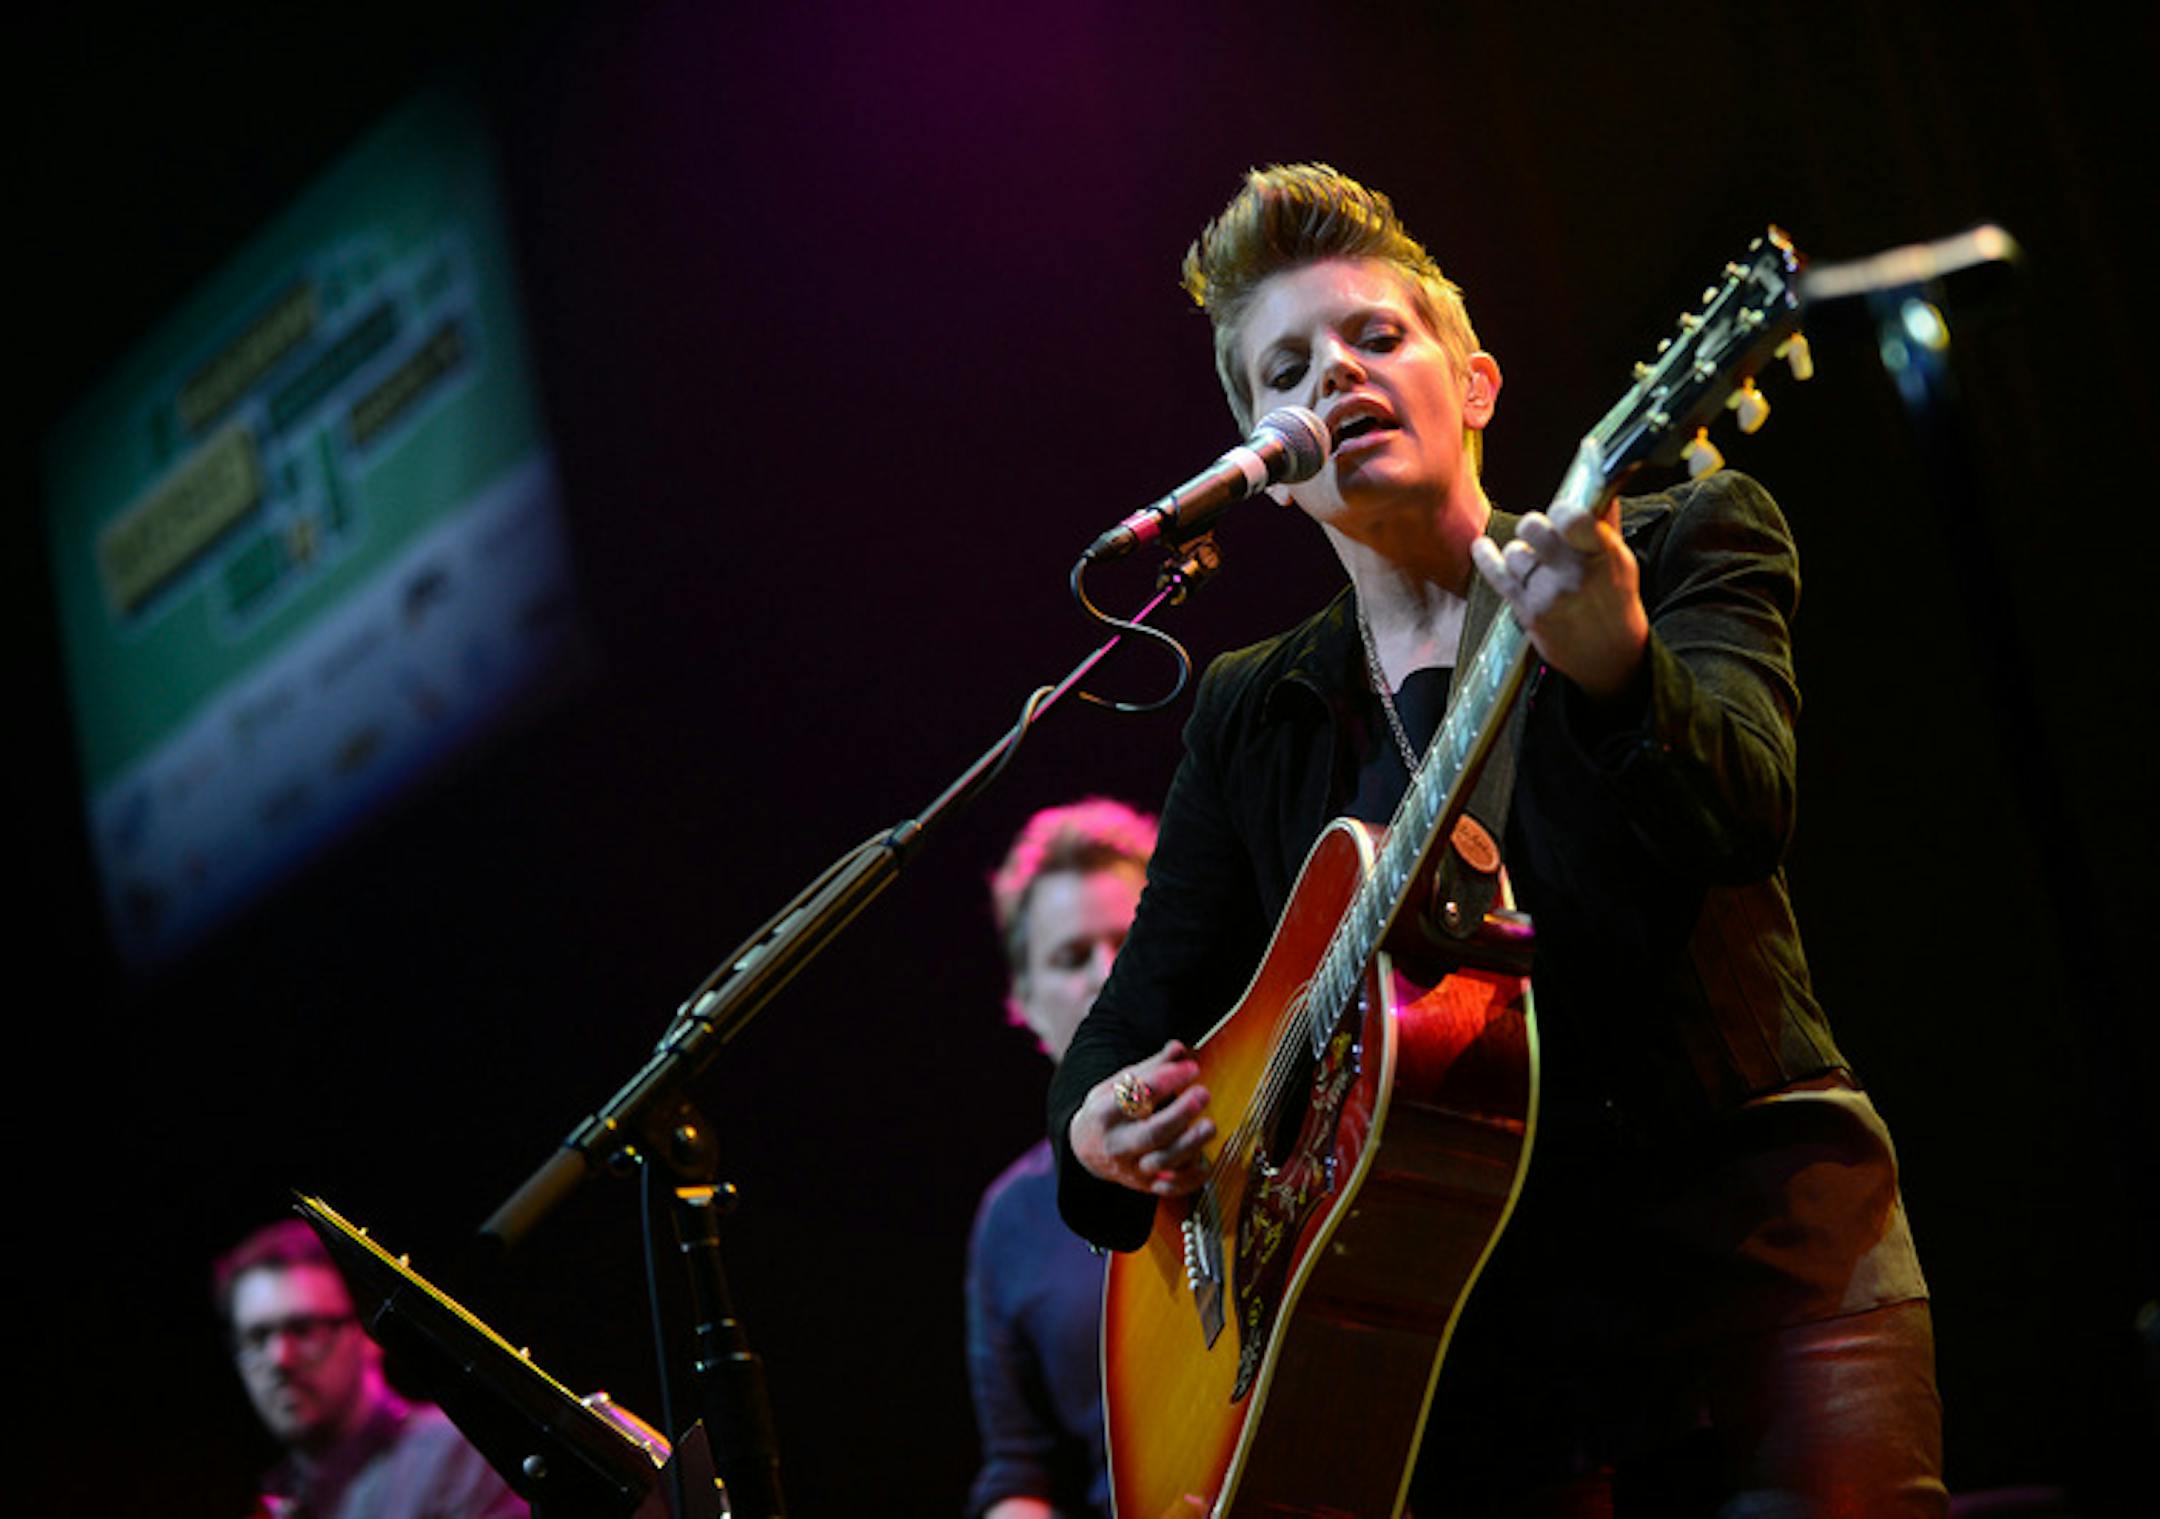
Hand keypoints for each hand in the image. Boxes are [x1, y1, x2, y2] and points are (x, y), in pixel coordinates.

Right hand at [1068, 1040, 1214, 1196]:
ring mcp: (1132, 1168)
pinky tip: (1205, 1159)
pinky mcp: (1146, 1186)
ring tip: (1210, 1126)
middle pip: (1150, 1133)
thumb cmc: (1108, 1110)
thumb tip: (1179, 1048)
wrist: (1086, 1148)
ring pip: (1164, 1161)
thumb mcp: (1118, 1083)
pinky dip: (1191, 1178)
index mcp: (1103, 1114)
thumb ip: (1152, 1067)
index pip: (1133, 1097)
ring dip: (1190, 1144)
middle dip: (1180, 1114)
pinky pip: (1171, 1188)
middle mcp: (1116, 1144)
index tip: (1190, 1067)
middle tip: (1203, 1094)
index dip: (1164, 1081)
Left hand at [1470, 434, 1647, 702]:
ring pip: (1515, 552)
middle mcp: (1573, 574)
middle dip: (1535, 527)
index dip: (1563, 510)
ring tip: (1538, 565)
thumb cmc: (1615, 602)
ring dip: (1522, 553)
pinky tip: (1481, 546)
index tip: (1563, 511)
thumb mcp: (1620, 561)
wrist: (1610, 658)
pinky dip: (1486, 557)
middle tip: (1543, 534)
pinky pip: (1496, 576)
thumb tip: (1599, 477)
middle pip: (1534, 528)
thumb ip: (1604, 522)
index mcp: (1603, 555)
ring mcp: (1548, 595)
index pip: (1574, 518)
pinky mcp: (1526, 612)